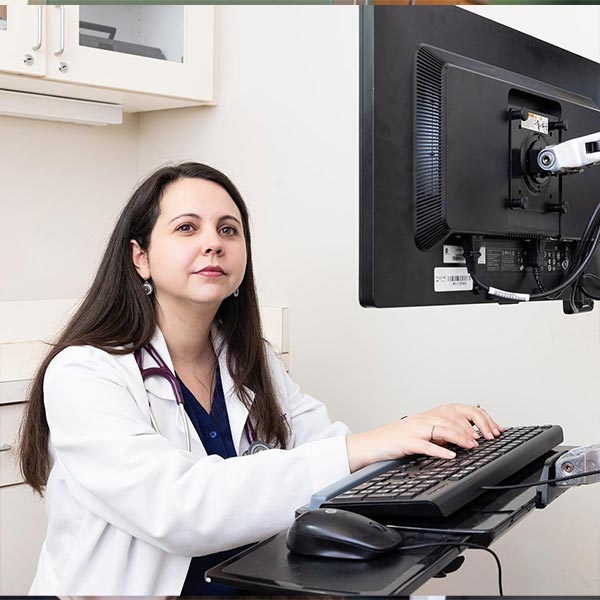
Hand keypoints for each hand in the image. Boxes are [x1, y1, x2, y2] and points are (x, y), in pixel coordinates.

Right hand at [345, 403, 502, 472]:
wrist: (373, 443)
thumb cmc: (398, 440)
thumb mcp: (424, 433)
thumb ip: (444, 433)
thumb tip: (471, 438)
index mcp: (431, 415)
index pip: (461, 410)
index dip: (481, 418)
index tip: (495, 430)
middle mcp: (425, 418)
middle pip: (455, 416)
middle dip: (475, 426)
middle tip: (489, 438)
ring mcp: (415, 429)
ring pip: (443, 428)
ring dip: (461, 437)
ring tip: (473, 446)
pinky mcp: (407, 441)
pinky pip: (425, 444)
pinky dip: (439, 450)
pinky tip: (450, 455)